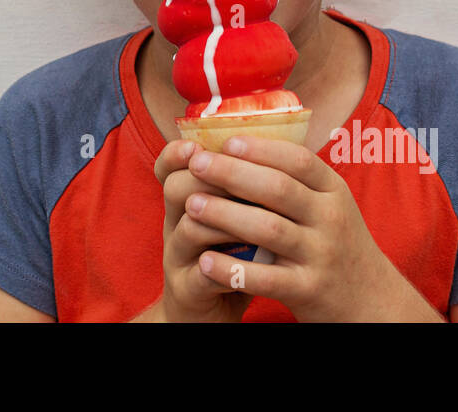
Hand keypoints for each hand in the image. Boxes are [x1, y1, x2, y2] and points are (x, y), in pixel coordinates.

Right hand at [152, 138, 251, 321]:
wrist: (211, 313)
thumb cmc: (232, 258)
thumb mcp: (235, 220)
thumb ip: (249, 190)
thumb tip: (287, 146)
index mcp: (187, 202)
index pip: (169, 167)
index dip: (178, 153)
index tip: (200, 144)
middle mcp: (175, 225)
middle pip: (178, 188)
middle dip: (215, 178)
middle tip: (248, 175)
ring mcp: (179, 259)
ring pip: (191, 227)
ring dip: (226, 219)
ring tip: (258, 218)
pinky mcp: (188, 292)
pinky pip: (203, 275)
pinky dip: (228, 267)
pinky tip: (250, 262)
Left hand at [183, 135, 401, 321]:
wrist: (372, 301)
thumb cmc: (337, 244)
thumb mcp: (331, 205)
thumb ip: (297, 180)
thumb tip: (243, 142)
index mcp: (334, 191)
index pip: (299, 160)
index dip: (261, 149)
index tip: (227, 141)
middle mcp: (330, 219)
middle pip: (279, 189)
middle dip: (233, 174)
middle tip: (197, 164)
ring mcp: (321, 256)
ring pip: (269, 230)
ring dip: (226, 216)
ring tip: (191, 205)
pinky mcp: (309, 291)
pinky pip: (266, 279)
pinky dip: (233, 270)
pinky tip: (205, 261)